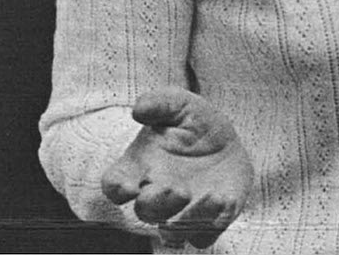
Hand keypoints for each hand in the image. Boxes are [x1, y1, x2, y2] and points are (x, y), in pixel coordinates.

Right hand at [102, 87, 253, 248]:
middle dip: (157, 204)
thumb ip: (160, 103)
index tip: (128, 186)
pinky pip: (204, 235)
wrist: (223, 142)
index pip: (114, 185)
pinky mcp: (208, 220)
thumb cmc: (192, 124)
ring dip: (184, 221)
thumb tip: (139, 108)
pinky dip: (210, 225)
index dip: (117, 189)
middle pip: (145, 212)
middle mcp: (155, 195)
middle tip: (176, 188)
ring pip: (173, 232)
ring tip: (206, 196)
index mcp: (138, 168)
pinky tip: (222, 201)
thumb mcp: (180, 105)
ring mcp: (181, 212)